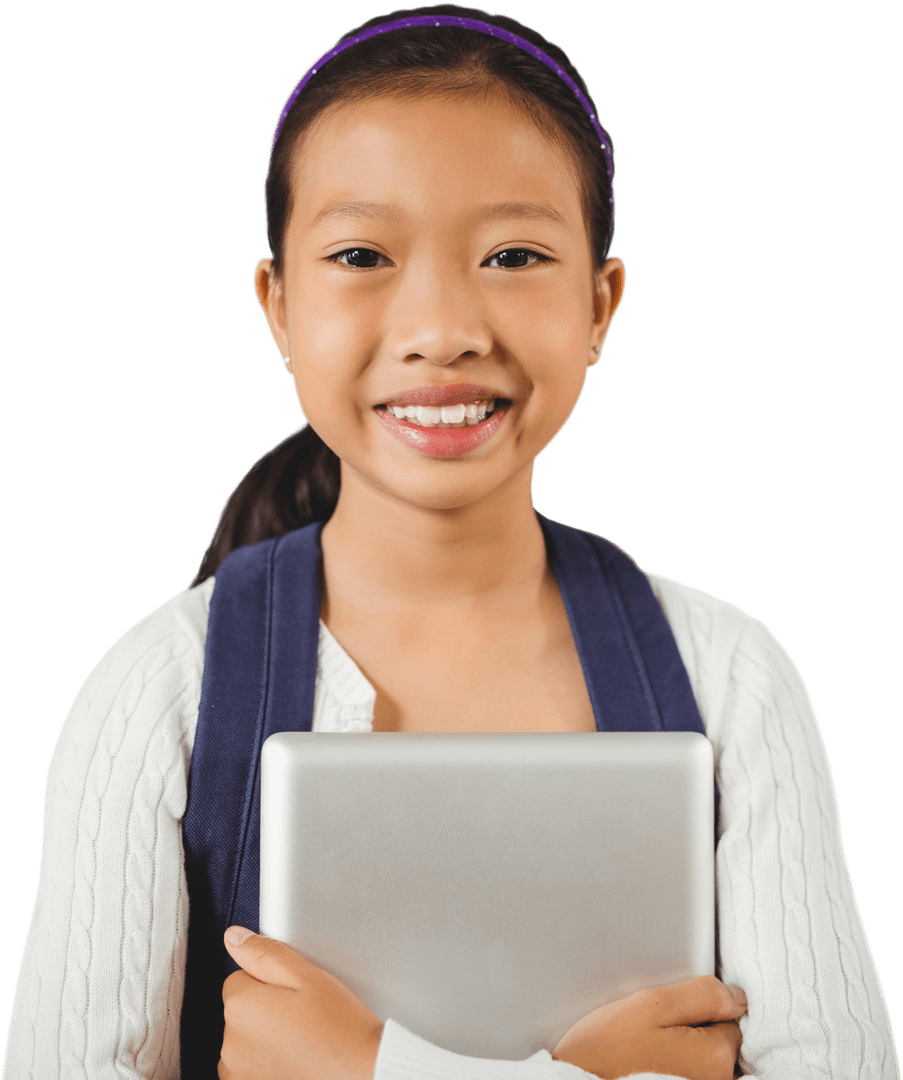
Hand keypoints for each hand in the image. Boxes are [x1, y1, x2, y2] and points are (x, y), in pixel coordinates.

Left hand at [218, 926, 383, 1079]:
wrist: (362, 1074)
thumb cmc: (339, 1027)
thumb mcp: (307, 976)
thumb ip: (265, 953)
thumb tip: (233, 937)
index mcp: (241, 1005)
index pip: (241, 977)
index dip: (272, 981)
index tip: (296, 994)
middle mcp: (230, 1042)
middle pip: (242, 1011)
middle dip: (266, 1010)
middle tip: (304, 1017)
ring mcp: (236, 1072)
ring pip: (245, 1041)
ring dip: (264, 1039)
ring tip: (302, 1041)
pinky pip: (248, 1070)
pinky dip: (266, 1065)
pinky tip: (295, 1062)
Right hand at [551, 974, 745, 1079]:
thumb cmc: (608, 1051)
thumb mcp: (650, 1005)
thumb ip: (700, 995)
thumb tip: (737, 995)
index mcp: (715, 1056)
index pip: (731, 1016)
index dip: (702, 1005)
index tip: (673, 1008)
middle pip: (720, 1041)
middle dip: (695, 1029)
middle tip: (655, 1027)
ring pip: (703, 1060)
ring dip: (684, 1050)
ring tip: (647, 1047)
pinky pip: (688, 1074)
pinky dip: (675, 1067)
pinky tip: (648, 1064)